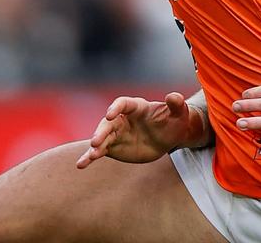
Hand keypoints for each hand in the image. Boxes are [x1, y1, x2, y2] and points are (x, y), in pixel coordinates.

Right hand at [76, 92, 199, 167]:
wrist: (169, 138)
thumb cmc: (174, 121)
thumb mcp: (179, 113)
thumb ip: (176, 104)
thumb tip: (174, 96)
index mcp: (136, 107)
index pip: (122, 104)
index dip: (115, 108)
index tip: (110, 114)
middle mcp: (122, 119)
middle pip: (108, 123)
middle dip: (101, 131)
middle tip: (96, 141)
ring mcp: (116, 133)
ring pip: (101, 138)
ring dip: (95, 146)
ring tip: (91, 156)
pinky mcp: (113, 147)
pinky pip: (99, 152)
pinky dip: (89, 157)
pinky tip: (81, 164)